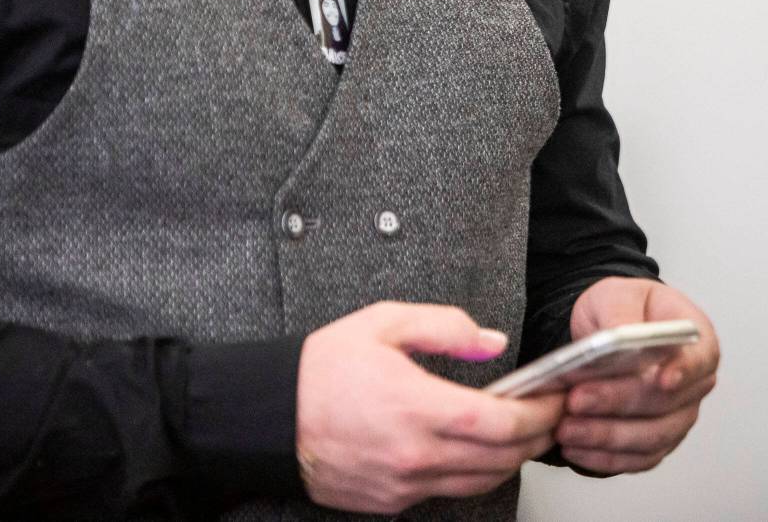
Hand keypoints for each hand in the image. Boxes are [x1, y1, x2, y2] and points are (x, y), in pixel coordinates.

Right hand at [296, 301, 564, 514]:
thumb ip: (443, 327)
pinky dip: (473, 473)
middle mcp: (415, 453)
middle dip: (537, 437)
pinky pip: (448, 492)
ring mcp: (404, 483)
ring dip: (510, 460)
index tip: (554, 397)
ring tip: (519, 433)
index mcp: (416, 406)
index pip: (502, 423)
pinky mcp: (392, 501)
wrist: (271, 415)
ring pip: (481, 482)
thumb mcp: (381, 323)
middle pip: (503, 459)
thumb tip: (492, 342)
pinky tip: (473, 451)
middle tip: (548, 415)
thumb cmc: (320, 369)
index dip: (540, 413)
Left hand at [557, 277, 718, 473]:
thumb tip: (621, 334)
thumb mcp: (615, 295)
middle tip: (577, 399)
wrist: (606, 326)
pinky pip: (637, 457)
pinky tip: (576, 449)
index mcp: (695, 342)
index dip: (682, 371)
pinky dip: (606, 457)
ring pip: (651, 437)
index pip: (698, 360)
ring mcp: (677, 415)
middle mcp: (692, 384)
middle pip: (664, 403)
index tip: (660, 380)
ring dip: (607, 436)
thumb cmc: (620, 308)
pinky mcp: (655, 439)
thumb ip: (622, 314)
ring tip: (567, 429)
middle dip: (617, 403)